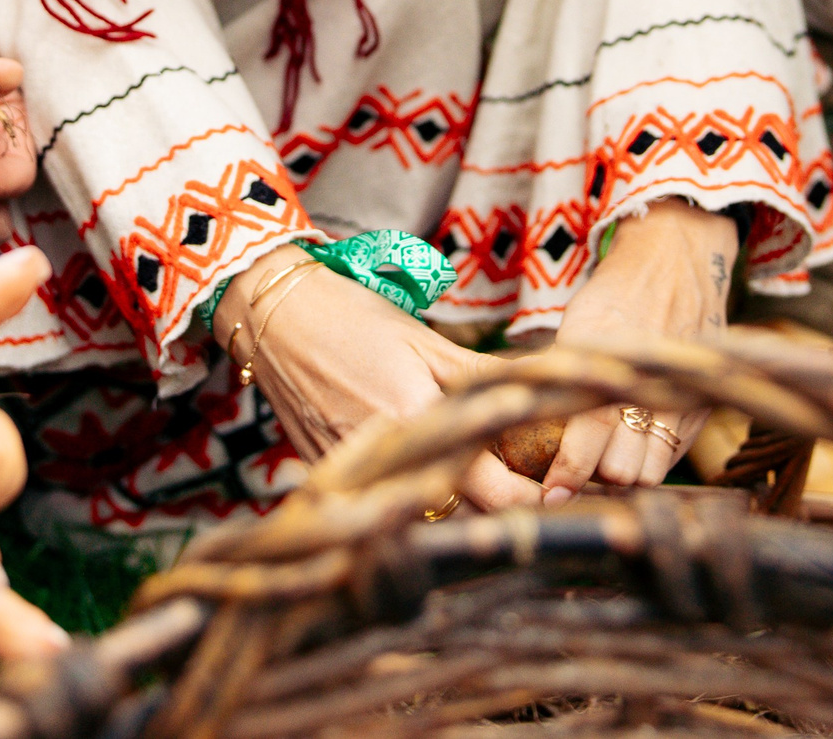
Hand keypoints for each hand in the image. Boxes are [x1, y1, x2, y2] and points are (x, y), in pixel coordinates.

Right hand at [212, 245, 532, 511]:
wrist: (274, 317)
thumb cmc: (354, 319)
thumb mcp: (427, 342)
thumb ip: (483, 377)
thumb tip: (546, 393)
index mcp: (418, 421)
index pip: (495, 493)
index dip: (534, 501)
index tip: (559, 494)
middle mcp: (385, 459)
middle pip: (463, 515)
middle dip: (500, 509)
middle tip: (533, 491)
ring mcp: (352, 473)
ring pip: (423, 514)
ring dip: (456, 505)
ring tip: (484, 480)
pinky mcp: (329, 475)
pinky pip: (383, 501)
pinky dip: (410, 493)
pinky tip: (423, 471)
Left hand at [541, 200, 738, 501]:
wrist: (677, 263)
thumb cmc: (615, 297)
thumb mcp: (578, 327)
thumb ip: (561, 376)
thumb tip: (524, 421)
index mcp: (614, 360)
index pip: (590, 438)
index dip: (568, 475)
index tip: (550, 498)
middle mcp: (655, 385)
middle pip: (624, 471)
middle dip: (596, 480)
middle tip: (573, 479)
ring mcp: (685, 401)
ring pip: (651, 474)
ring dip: (625, 479)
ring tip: (601, 470)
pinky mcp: (702, 410)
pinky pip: (672, 460)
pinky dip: (648, 465)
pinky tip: (629, 455)